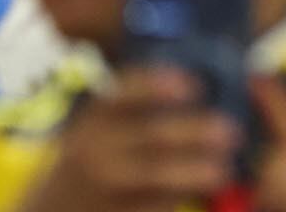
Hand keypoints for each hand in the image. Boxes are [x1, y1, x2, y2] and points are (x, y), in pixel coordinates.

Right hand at [18, 67, 236, 211]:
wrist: (52, 207)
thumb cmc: (96, 156)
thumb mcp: (104, 125)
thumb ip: (141, 108)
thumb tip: (207, 89)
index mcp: (94, 116)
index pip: (124, 93)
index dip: (158, 86)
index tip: (193, 86)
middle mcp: (92, 148)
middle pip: (151, 136)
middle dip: (195, 133)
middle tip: (232, 131)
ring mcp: (98, 185)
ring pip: (153, 176)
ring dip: (194, 172)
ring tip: (223, 169)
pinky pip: (149, 207)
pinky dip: (177, 199)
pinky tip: (202, 192)